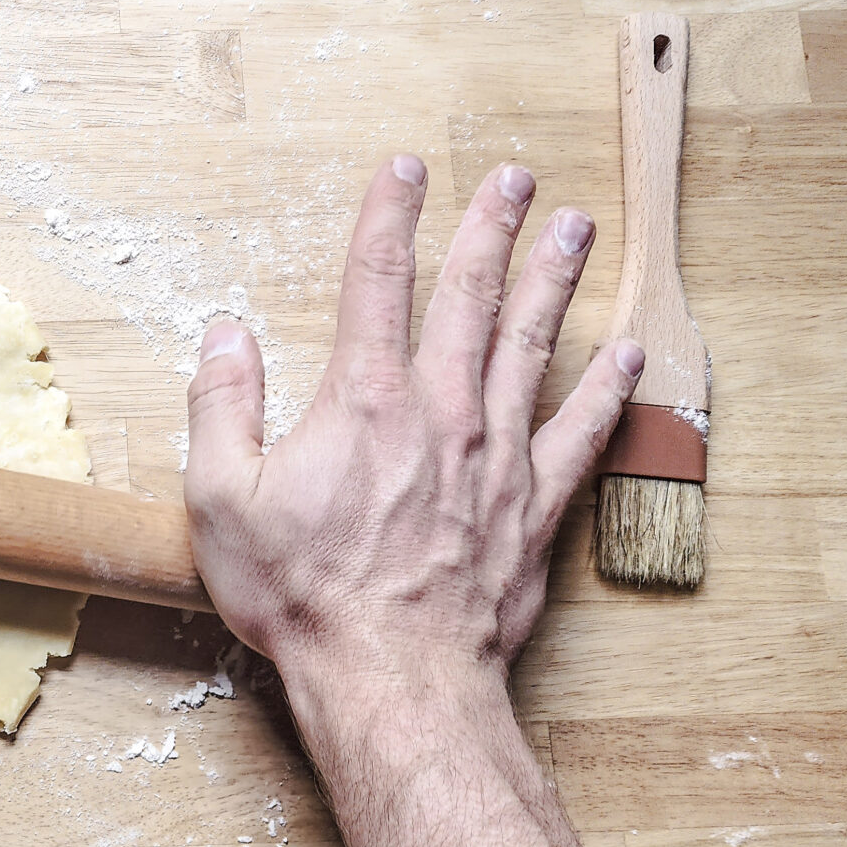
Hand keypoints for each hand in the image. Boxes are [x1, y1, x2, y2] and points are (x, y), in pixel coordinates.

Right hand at [183, 153, 642, 701]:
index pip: (376, 279)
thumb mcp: (220, 500)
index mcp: (362, 400)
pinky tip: (627, 353)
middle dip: (492, 227)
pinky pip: (581, 434)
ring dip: (554, 280)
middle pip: (471, 295)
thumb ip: (220, 405)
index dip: (389, 215)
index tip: (406, 168)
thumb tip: (223, 334)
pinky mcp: (533, 508)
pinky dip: (608, 389)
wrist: (390, 678)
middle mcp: (440, 410)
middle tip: (516, 178)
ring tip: (576, 229)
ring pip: (533, 345)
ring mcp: (497, 456)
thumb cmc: (303, 596)